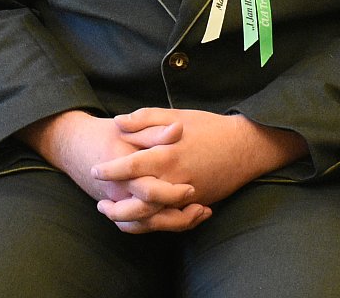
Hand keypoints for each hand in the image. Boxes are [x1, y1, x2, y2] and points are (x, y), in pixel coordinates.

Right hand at [21, 110, 207, 233]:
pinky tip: (183, 216)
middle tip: (202, 208)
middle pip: (150, 214)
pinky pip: (140, 224)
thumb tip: (179, 128)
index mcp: (125, 171)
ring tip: (199, 213)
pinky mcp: (119, 207)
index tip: (193, 190)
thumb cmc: (105, 134)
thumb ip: (155, 129)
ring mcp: (118, 202)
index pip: (150, 191)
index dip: (173, 193)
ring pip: (146, 224)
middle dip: (178, 216)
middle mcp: (120, 191)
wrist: (73, 145)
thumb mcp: (130, 128)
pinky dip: (161, 224)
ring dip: (174, 223)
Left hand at [94, 108, 306, 211]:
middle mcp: (175, 180)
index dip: (110, 170)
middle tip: (100, 204)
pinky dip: (152, 225)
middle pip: (139, 202)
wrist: (245, 146)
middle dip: (116, 207)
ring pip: (153, 218)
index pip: (130, 167)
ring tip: (115, 216)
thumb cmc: (209, 127)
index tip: (95, 170)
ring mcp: (187, 197)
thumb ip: (145, 119)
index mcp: (167, 154)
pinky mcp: (196, 205)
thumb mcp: (176, 115)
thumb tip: (118, 122)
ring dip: (131, 221)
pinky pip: (170, 221)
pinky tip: (138, 220)